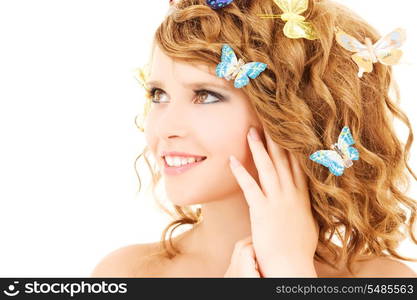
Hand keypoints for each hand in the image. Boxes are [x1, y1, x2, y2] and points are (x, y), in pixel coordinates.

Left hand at [229, 127, 318, 276]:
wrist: (291, 264)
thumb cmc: (299, 247)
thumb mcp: (310, 223)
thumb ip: (307, 208)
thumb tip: (306, 201)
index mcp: (303, 196)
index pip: (298, 164)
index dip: (291, 145)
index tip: (287, 129)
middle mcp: (291, 194)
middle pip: (283, 160)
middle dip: (275, 138)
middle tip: (267, 119)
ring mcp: (277, 201)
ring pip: (268, 168)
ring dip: (258, 148)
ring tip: (250, 131)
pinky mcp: (261, 210)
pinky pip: (250, 187)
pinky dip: (241, 172)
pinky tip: (232, 160)